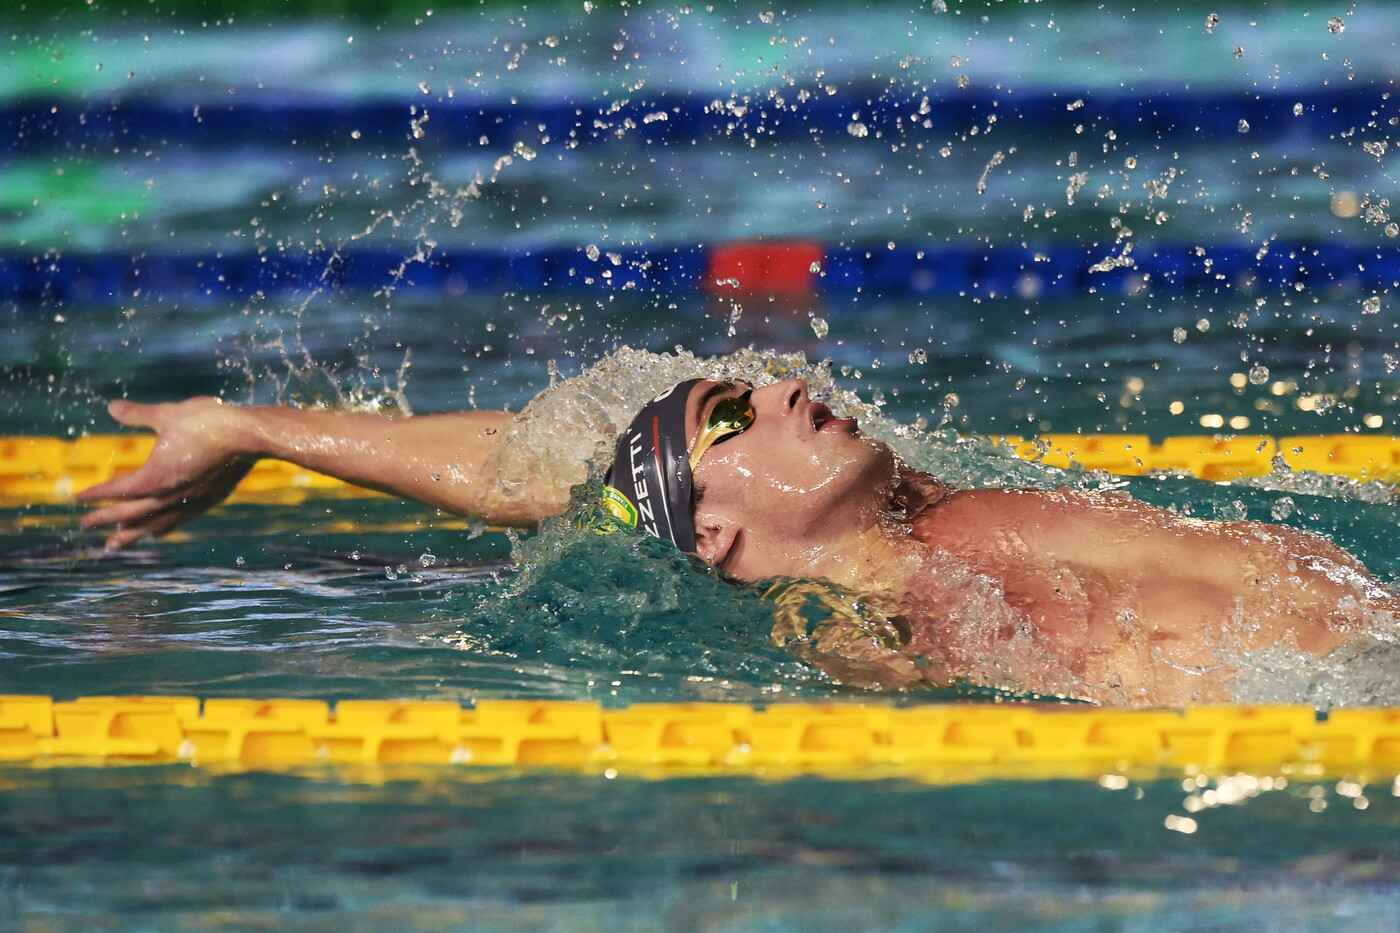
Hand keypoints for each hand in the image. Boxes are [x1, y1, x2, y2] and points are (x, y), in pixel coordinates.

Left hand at [77, 397, 255, 549]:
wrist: (250, 437)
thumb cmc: (208, 423)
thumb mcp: (168, 414)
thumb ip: (138, 414)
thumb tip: (111, 407)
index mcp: (154, 477)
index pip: (118, 490)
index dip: (97, 494)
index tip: (79, 499)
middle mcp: (169, 496)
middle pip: (131, 514)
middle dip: (106, 520)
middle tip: (85, 527)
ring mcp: (190, 502)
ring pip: (155, 524)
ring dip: (133, 534)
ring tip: (116, 543)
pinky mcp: (209, 501)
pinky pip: (179, 521)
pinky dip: (162, 528)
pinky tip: (159, 531)